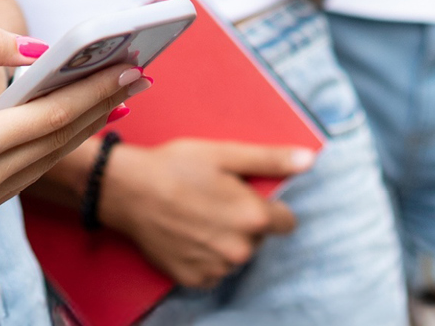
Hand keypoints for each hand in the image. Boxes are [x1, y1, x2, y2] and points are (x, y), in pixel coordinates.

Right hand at [0, 27, 143, 257]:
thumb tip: (42, 48)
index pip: (50, 116)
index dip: (93, 90)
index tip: (129, 68)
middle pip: (57, 143)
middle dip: (99, 109)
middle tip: (138, 78)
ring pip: (46, 162)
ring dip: (82, 129)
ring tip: (116, 97)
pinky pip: (26, 173)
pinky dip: (52, 146)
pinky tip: (75, 121)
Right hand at [99, 139, 313, 288]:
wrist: (126, 191)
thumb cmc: (175, 167)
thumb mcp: (225, 154)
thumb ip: (270, 160)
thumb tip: (308, 161)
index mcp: (253, 218)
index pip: (286, 222)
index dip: (268, 208)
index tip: (247, 197)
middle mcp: (240, 249)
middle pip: (258, 239)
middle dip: (244, 223)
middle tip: (214, 201)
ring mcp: (216, 268)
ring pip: (235, 255)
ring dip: (224, 241)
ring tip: (197, 216)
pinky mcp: (193, 279)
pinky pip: (212, 271)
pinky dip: (204, 256)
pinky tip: (187, 235)